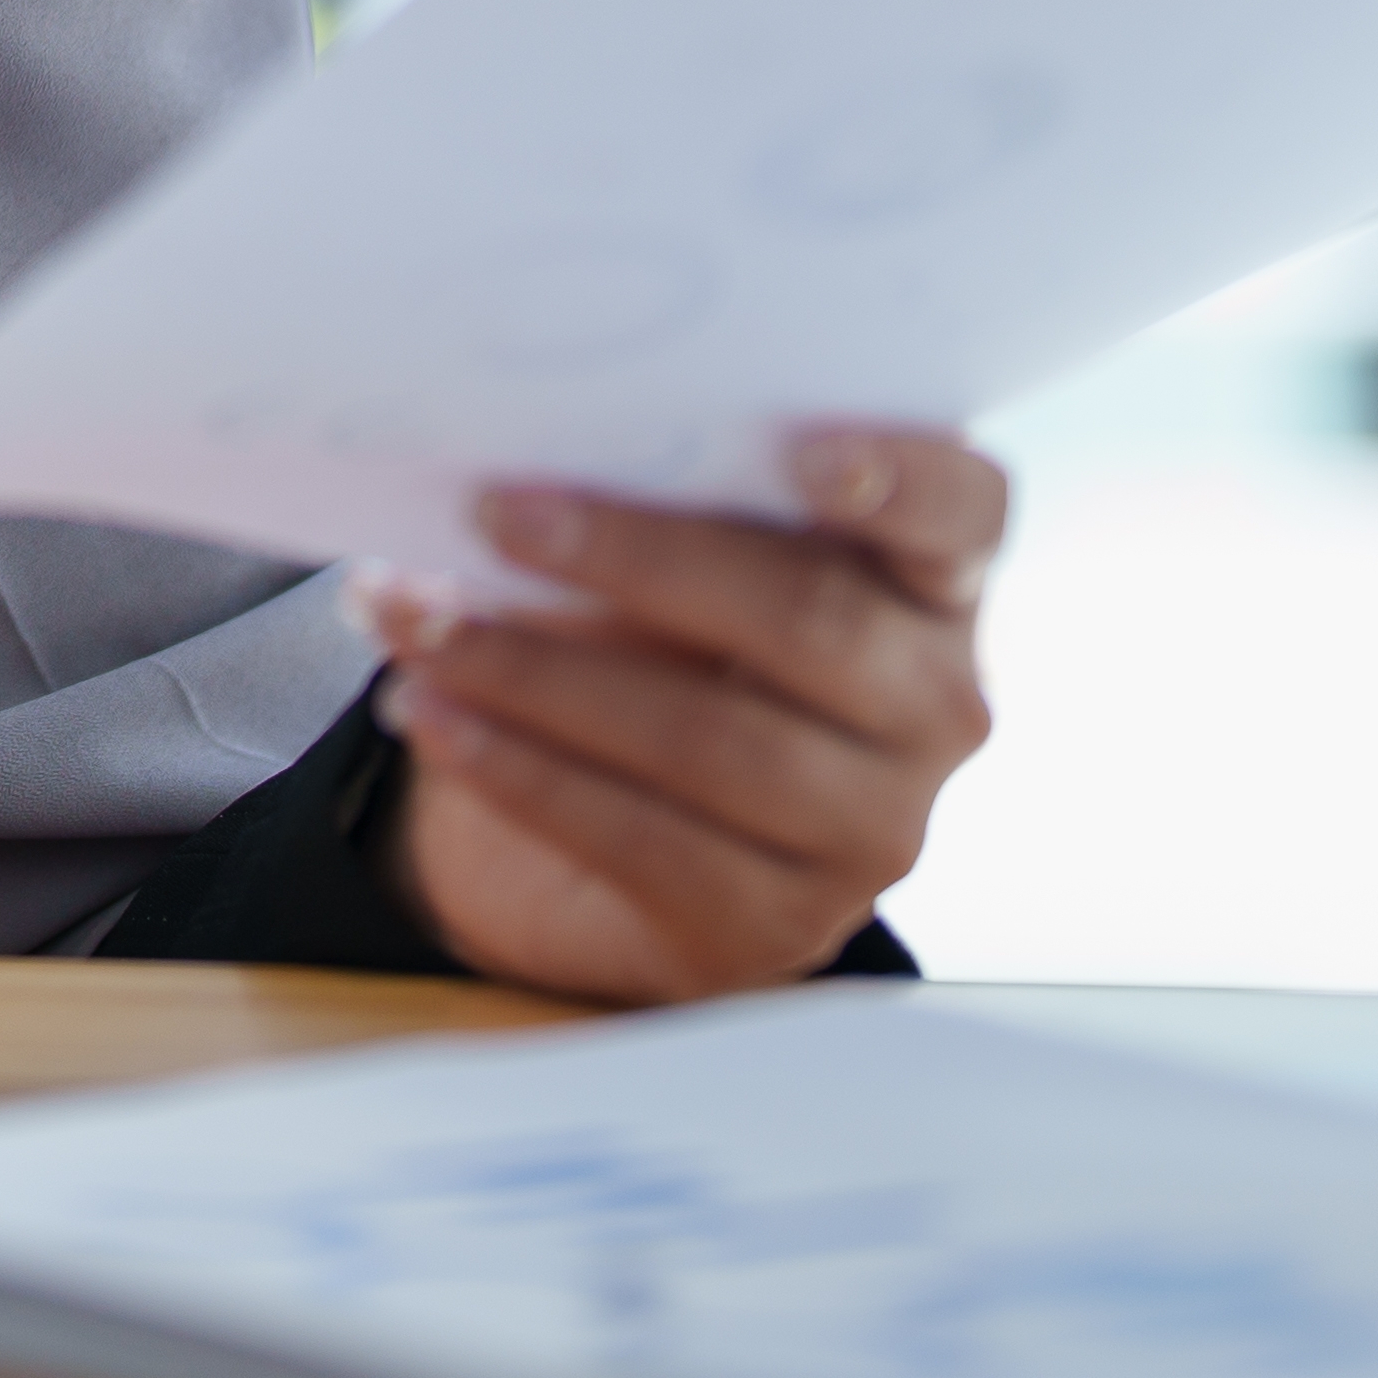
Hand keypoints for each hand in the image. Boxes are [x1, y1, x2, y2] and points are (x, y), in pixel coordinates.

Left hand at [368, 424, 1005, 1004]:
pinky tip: (432, 714)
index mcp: (932, 582)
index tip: (804, 453)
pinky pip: (640, 840)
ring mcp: (873, 831)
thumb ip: (658, 504)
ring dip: (536, 673)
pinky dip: (518, 768)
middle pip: (807, 619)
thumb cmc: (667, 641)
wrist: (639, 826)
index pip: (961, 515)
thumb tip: (514, 465)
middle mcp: (934, 708)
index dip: (899, 482)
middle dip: (634, 557)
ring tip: (416, 621)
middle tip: (493, 510)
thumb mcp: (682, 563)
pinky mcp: (777, 924)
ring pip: (711, 739)